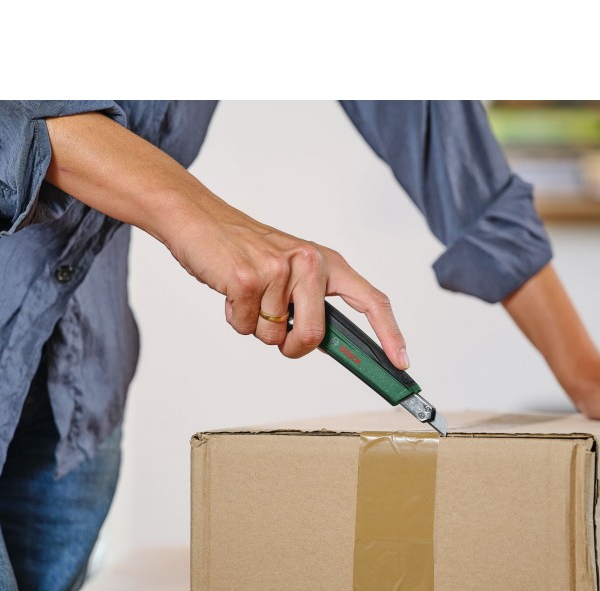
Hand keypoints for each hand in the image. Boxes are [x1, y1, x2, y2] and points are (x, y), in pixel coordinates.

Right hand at [42, 111, 408, 368]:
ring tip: (248, 293)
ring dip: (256, 326)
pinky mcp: (248, 278)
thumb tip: (326, 345)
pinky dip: (234, 318)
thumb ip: (312, 305)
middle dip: (294, 347)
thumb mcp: (291, 273)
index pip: (372, 300)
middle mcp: (310, 262)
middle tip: (279, 332)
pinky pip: (245, 326)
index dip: (390, 334)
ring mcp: (280, 268)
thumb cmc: (245, 251)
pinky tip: (231, 290)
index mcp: (327, 263)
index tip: (401, 362)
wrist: (198, 219)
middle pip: (315, 337)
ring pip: (275, 336)